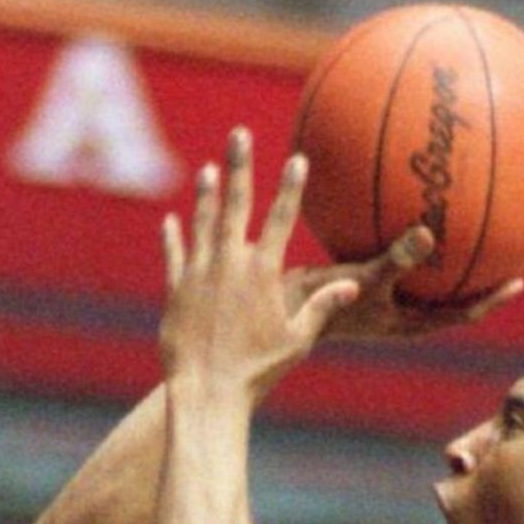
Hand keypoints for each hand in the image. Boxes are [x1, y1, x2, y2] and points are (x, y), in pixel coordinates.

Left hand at [159, 127, 359, 400]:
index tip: (298, 158)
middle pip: (235, 204)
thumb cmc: (258, 369)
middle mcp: (229, 263)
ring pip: (202, 224)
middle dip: (239, 166)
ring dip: (206, 195)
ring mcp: (199, 273)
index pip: (280, 219)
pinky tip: (171, 220)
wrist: (207, 390)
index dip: (290, 186)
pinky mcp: (176, 291)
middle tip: (239, 133)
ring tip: (208, 170)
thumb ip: (321, 307)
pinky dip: (172, 237)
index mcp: (262, 273)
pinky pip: (174, 256)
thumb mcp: (296, 339)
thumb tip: (352, 285)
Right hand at [286, 227, 523, 341]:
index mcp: (412, 322)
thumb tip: (428, 234)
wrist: (285, 310)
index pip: (464, 313)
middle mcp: (406, 311)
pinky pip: (401, 256)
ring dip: (449, 256)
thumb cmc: (325, 302)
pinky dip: (410, 236)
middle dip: (480, 274)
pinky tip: (410, 203)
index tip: (519, 280)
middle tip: (508, 249)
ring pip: (429, 277)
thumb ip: (397, 259)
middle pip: (455, 295)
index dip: (492, 299)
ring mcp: (389, 298)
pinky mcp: (371, 281)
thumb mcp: (363, 279)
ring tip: (469, 223)